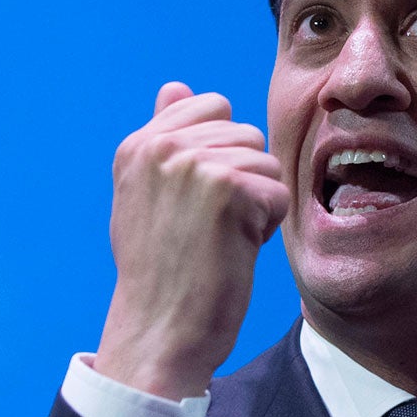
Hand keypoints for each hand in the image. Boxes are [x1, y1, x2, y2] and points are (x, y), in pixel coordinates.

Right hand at [93, 82, 289, 398]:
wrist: (160, 329)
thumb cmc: (160, 272)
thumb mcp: (147, 196)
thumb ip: (165, 139)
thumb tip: (177, 87)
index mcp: (139, 144)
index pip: (211, 106)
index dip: (220, 155)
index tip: (194, 203)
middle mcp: (161, 146)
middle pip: (246, 134)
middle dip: (241, 182)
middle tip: (206, 228)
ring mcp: (194, 164)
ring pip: (265, 163)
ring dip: (256, 204)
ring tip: (218, 239)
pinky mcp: (228, 188)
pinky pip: (277, 193)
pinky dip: (265, 226)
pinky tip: (233, 251)